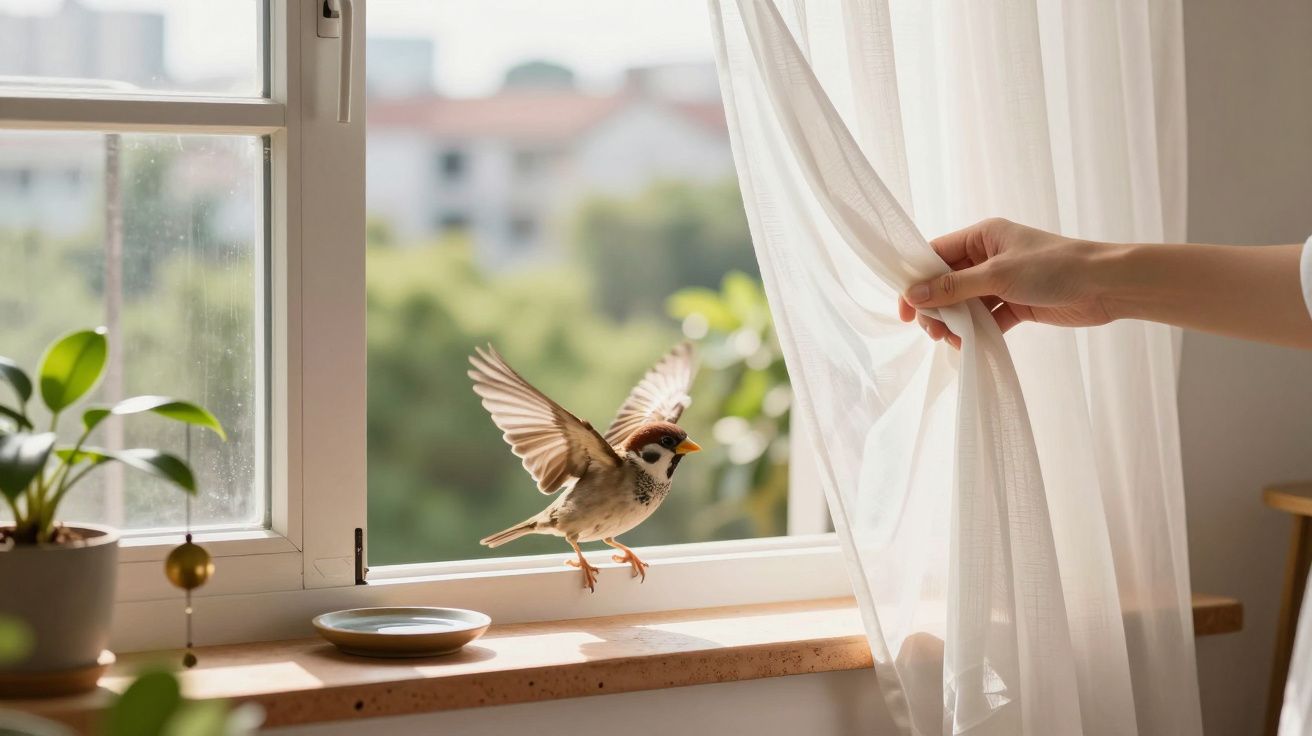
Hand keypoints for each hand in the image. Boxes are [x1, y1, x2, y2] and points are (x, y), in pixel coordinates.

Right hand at [898, 218, 1116, 347]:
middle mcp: (990, 256)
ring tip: (950, 341)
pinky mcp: (1018, 304)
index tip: (905, 307)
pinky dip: (977, 332)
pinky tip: (969, 345)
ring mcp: (1004, 281)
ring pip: (966, 303)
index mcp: (983, 236)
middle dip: (936, 306)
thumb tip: (913, 295)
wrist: (1107, 285)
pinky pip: (988, 319)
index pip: (937, 254)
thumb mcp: (998, 275)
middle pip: (948, 281)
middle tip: (930, 331)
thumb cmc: (1054, 267)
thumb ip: (954, 287)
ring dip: (956, 322)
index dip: (916, 278)